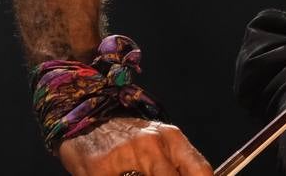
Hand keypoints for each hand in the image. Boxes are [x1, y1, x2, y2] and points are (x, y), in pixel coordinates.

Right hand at [57, 118, 212, 175]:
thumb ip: (177, 163)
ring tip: (133, 174)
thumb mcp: (157, 143)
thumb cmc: (126, 136)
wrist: (86, 116)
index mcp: (171, 138)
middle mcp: (152, 144)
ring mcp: (126, 155)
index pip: (199, 169)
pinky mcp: (101, 167)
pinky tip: (119, 175)